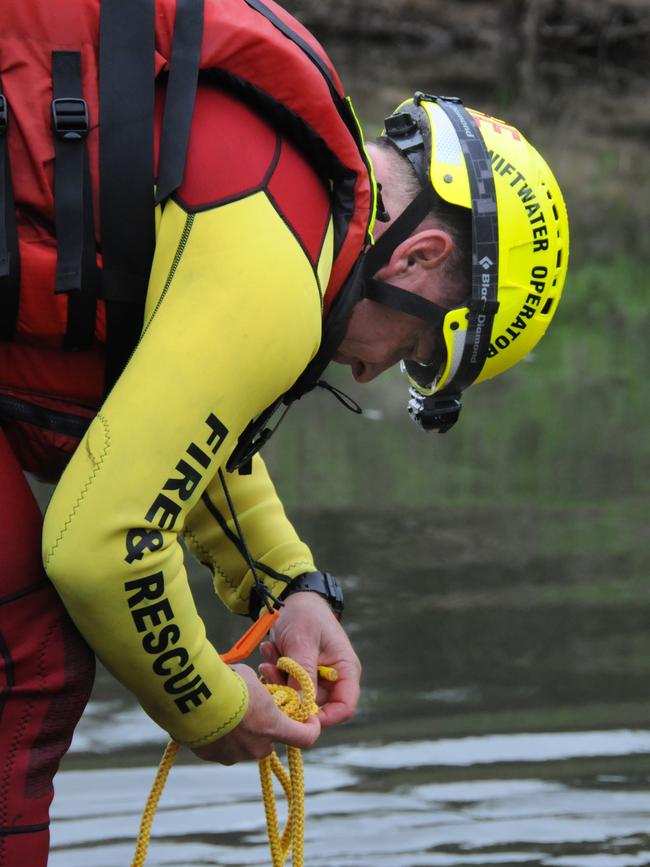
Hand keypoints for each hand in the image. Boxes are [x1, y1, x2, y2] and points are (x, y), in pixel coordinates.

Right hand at [190, 663, 319, 764]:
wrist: (191, 697)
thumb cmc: (228, 683)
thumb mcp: (251, 680)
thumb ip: (260, 693)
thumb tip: (257, 693)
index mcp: (272, 727)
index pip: (305, 738)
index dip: (310, 728)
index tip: (308, 718)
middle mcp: (257, 747)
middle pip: (269, 740)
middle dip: (264, 726)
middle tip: (253, 706)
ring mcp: (233, 755)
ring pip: (245, 745)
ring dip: (241, 731)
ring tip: (225, 708)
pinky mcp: (212, 757)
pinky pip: (222, 747)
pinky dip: (220, 735)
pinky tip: (209, 717)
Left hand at [258, 592, 360, 727]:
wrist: (292, 597)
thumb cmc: (305, 615)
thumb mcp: (302, 642)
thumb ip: (302, 675)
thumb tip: (299, 708)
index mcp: (345, 670)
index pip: (344, 707)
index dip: (325, 718)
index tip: (297, 714)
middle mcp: (334, 678)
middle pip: (315, 704)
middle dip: (290, 691)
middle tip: (271, 668)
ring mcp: (316, 676)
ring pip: (297, 695)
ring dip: (279, 678)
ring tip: (270, 653)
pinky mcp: (300, 674)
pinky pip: (286, 685)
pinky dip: (275, 672)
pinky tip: (270, 651)